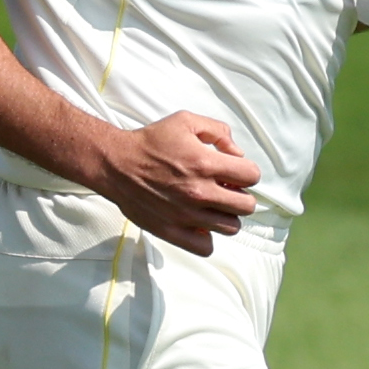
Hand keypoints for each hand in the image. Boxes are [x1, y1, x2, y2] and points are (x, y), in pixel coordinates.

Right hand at [87, 111, 261, 254]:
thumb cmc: (150, 142)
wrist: (116, 164)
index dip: (246, 172)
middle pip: (247, 206)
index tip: (235, 172)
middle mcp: (199, 192)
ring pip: (231, 227)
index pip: (252, 176)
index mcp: (205, 163)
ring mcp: (187, 215)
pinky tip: (199, 223)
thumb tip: (236, 153)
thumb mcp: (186, 121)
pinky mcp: (172, 231)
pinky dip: (207, 237)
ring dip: (226, 215)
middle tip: (226, 189)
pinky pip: (206, 247)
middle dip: (241, 195)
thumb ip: (218, 131)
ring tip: (212, 206)